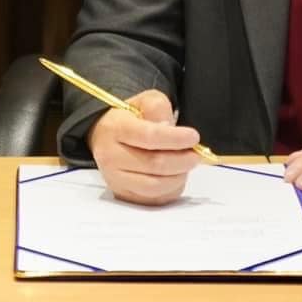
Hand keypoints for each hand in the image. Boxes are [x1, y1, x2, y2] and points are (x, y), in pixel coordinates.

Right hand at [86, 90, 201, 205]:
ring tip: (185, 165)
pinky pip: (154, 199)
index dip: (175, 139)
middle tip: (195, 154)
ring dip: (178, 176)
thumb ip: (158, 108)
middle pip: (154, 164)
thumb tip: (168, 128)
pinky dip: (171, 189)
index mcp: (115, 128)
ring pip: (155, 186)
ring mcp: (115, 178)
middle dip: (182, 160)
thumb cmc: (129, 119)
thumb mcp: (144, 101)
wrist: (106, 137)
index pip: (149, 136)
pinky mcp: (123, 194)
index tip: (193, 137)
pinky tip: (175, 176)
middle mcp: (110, 156)